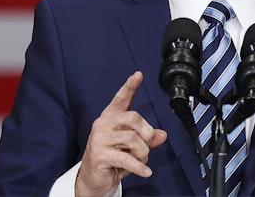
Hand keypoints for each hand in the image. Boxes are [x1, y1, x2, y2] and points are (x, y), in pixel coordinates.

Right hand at [75, 71, 166, 196]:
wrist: (92, 179)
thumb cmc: (111, 160)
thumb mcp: (131, 149)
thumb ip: (146, 139)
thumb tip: (162, 134)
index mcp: (110, 119)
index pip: (121, 99)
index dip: (130, 87)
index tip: (138, 75)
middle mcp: (103, 124)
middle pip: (133, 117)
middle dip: (146, 133)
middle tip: (146, 147)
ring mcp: (99, 138)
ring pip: (132, 138)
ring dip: (143, 153)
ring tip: (141, 161)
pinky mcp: (100, 153)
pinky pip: (127, 158)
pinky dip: (140, 167)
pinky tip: (145, 171)